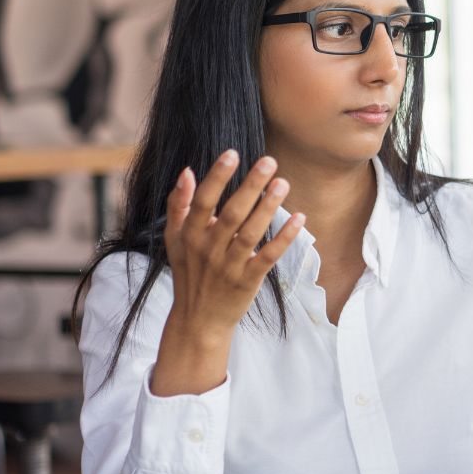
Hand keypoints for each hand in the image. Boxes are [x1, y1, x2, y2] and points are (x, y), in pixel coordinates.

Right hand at [150, 150, 302, 395]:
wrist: (198, 320)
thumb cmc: (189, 272)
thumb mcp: (174, 239)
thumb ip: (177, 205)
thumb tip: (186, 171)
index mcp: (189, 235)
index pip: (203, 201)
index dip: (216, 177)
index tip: (232, 153)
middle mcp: (208, 250)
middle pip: (231, 213)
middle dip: (250, 186)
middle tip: (270, 161)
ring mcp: (229, 267)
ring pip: (250, 233)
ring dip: (268, 208)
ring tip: (283, 183)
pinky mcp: (247, 282)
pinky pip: (268, 257)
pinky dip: (283, 238)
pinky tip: (299, 218)